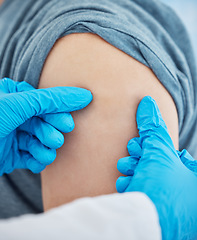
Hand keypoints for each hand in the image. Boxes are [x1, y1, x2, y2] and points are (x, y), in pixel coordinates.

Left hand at [0, 78, 91, 174]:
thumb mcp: (18, 104)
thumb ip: (51, 100)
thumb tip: (82, 95)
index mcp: (13, 96)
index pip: (45, 101)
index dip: (58, 112)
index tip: (69, 122)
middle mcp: (14, 114)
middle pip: (44, 121)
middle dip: (51, 130)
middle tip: (57, 138)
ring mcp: (13, 135)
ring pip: (40, 139)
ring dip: (45, 147)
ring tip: (46, 151)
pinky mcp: (12, 155)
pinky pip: (32, 155)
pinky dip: (38, 159)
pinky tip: (36, 162)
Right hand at [116, 96, 196, 239]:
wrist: (142, 229)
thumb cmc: (160, 192)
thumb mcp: (158, 154)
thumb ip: (153, 128)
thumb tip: (147, 103)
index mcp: (196, 178)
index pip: (174, 153)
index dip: (154, 145)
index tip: (139, 143)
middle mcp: (188, 194)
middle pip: (160, 165)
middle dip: (141, 158)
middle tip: (132, 155)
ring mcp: (174, 206)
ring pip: (150, 178)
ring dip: (134, 170)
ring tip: (126, 171)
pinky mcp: (158, 213)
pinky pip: (145, 192)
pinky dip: (134, 186)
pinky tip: (126, 186)